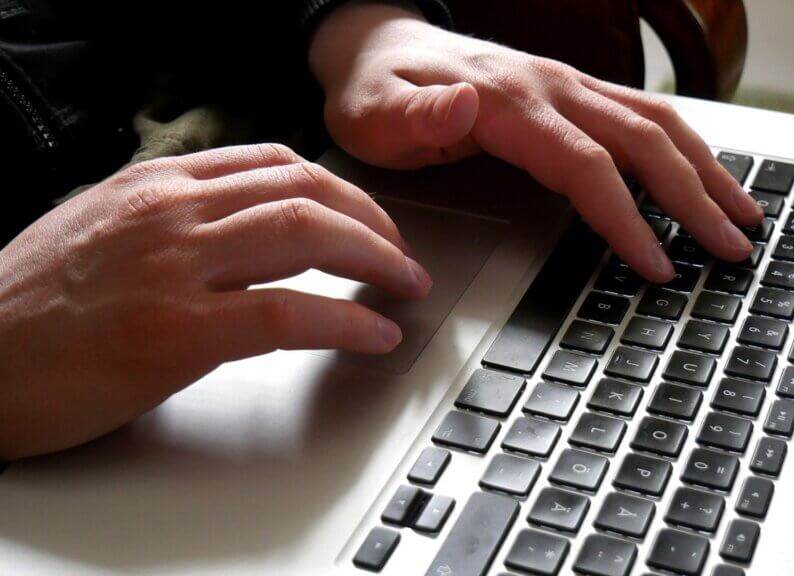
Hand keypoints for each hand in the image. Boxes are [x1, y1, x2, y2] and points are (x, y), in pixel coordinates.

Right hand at [0, 144, 430, 458]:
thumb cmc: (29, 307)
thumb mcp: (100, 230)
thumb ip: (171, 218)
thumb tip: (241, 225)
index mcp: (156, 185)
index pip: (276, 162)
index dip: (342, 190)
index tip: (369, 218)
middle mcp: (171, 211)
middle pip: (307, 191)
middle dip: (374, 223)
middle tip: (401, 255)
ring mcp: (173, 267)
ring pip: (309, 235)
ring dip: (376, 259)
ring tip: (405, 284)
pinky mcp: (175, 332)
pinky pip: (289, 313)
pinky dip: (346, 321)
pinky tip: (374, 334)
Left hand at [308, 3, 762, 282]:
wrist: (374, 44)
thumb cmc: (374, 90)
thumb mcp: (374, 110)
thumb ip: (418, 114)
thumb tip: (464, 104)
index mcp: (509, 101)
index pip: (587, 164)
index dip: (627, 216)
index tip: (659, 263)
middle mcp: (551, 87)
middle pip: (643, 140)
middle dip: (694, 198)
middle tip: (734, 249)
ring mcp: (568, 85)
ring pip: (657, 121)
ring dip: (706, 169)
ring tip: (746, 213)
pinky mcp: (572, 92)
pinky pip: (643, 114)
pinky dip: (685, 148)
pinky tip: (704, 175)